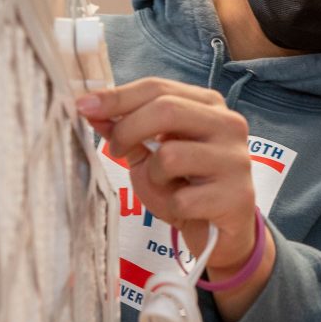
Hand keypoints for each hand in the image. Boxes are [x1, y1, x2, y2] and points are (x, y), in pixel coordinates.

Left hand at [76, 77, 256, 271]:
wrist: (220, 234)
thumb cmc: (184, 187)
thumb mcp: (151, 156)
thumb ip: (126, 132)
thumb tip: (91, 109)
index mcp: (208, 105)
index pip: (158, 88)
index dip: (117, 97)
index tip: (83, 106)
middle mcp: (228, 124)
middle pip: (166, 109)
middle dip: (127, 129)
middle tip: (115, 150)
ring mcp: (236, 159)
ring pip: (171, 156)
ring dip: (153, 176)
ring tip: (165, 186)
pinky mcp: (237, 196)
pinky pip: (183, 198)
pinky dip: (172, 207)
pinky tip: (185, 209)